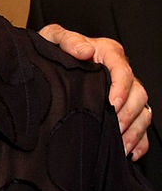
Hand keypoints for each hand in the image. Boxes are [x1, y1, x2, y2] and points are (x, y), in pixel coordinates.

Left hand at [38, 24, 149, 159]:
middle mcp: (120, 71)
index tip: (111, 104)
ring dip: (134, 131)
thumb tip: (85, 51)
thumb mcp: (53, 37)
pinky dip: (139, 140)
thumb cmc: (52, 47)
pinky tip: (129, 152)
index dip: (121, 88)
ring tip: (120, 146)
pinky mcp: (124, 107)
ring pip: (143, 111)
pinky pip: (140, 126)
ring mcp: (125, 90)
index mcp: (107, 52)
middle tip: (114, 129)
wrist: (47, 60)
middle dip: (128, 114)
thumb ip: (67, 40)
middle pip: (139, 94)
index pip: (123, 70)